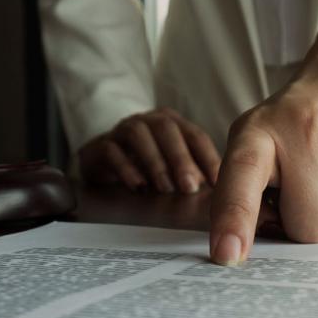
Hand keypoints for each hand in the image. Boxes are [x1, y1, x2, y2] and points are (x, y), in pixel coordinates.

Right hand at [79, 108, 220, 193]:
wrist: (101, 162)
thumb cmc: (145, 165)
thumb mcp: (172, 170)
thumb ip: (192, 175)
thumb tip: (217, 196)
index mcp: (172, 123)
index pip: (195, 135)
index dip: (208, 158)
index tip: (217, 182)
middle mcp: (148, 121)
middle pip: (167, 129)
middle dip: (181, 158)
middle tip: (190, 187)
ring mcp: (122, 129)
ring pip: (138, 135)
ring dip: (155, 162)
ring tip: (165, 188)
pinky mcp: (100, 145)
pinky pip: (111, 150)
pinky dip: (126, 168)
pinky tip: (138, 187)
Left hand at [209, 26, 317, 264]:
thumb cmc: (291, 129)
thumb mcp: (253, 146)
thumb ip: (240, 196)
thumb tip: (238, 252)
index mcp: (258, 133)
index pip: (242, 179)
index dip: (234, 221)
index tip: (227, 255)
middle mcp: (305, 128)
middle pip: (307, 228)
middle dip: (304, 225)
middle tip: (303, 194)